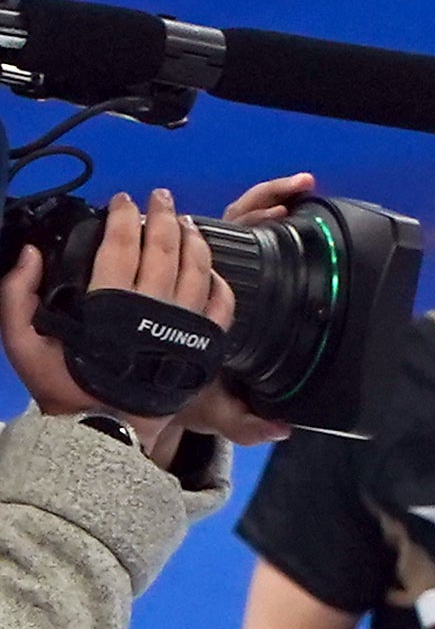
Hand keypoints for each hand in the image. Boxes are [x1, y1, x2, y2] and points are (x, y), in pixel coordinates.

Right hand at [2, 188, 255, 449]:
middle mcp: (150, 310)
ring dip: (194, 241)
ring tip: (187, 222)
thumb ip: (17, 294)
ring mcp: (181, 327)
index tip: (123, 200)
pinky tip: (213, 269)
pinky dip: (219, 284)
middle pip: (164, 249)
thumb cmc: (63, 387)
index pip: (120, 245)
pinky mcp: (202, 347)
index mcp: (108, 304)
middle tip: (161, 197)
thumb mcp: (22, 342)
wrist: (105, 432)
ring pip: (198, 272)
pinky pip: (221, 308)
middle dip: (162, 217)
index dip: (123, 217)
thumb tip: (30, 253)